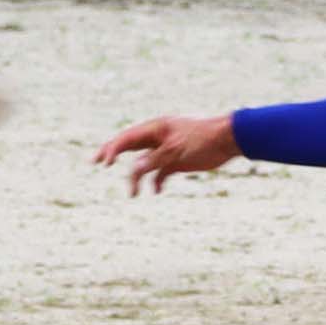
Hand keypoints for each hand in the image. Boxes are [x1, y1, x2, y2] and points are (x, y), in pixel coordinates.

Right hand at [93, 113, 239, 195]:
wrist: (228, 141)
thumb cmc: (202, 140)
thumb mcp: (176, 151)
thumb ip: (154, 160)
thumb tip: (133, 170)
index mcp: (155, 130)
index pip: (127, 138)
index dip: (112, 148)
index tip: (102, 162)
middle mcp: (157, 139)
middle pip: (130, 147)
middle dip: (114, 154)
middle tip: (97, 162)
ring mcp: (166, 150)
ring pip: (144, 164)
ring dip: (137, 178)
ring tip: (133, 194)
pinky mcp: (177, 161)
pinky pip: (160, 172)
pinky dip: (156, 182)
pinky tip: (155, 192)